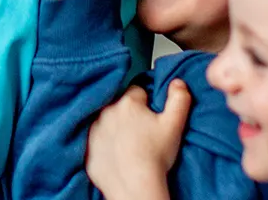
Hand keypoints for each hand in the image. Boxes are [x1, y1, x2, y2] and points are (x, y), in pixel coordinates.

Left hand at [87, 80, 193, 199]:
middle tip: (142, 131)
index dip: (147, 102)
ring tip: (130, 144)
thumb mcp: (174, 124)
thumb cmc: (155, 155)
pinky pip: (98, 141)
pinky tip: (118, 155)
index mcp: (128, 103)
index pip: (138, 91)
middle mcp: (106, 112)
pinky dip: (106, 144)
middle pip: (120, 105)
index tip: (152, 116)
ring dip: (115, 127)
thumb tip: (177, 82)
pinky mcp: (88, 149)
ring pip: (107, 122)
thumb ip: (179, 98)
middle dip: (129, 113)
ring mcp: (94, 131)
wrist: (134, 184)